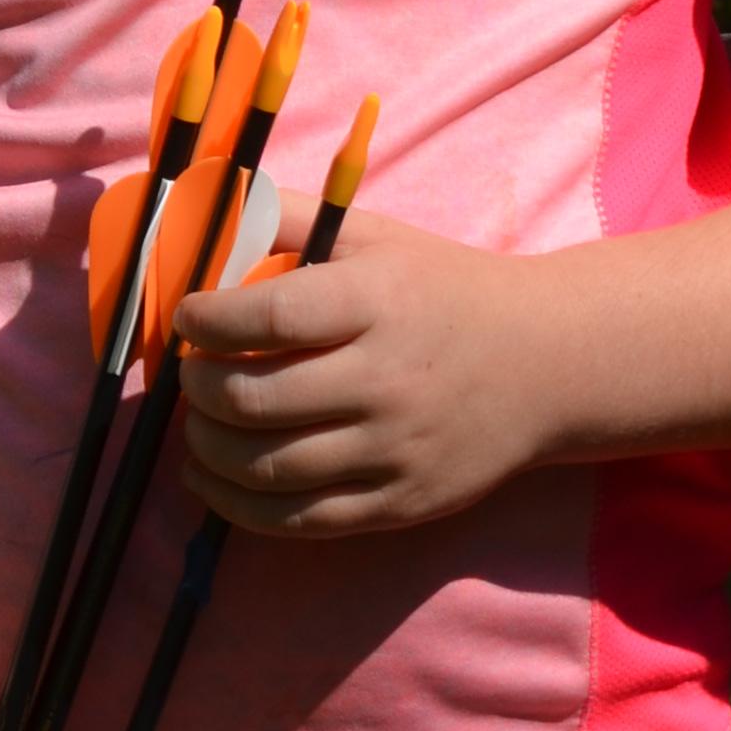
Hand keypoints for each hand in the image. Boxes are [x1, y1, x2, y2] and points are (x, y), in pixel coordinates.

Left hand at [174, 212, 546, 534]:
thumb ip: (289, 219)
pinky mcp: (400, 505)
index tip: (185, 317)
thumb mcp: (375, 236)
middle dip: (198, 388)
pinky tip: (208, 478)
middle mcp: (387, 380)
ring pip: (268, 468)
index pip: (271, 317)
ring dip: (206, 448)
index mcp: (378, 302)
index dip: (207, 321)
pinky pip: (300, 521)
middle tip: (186, 373)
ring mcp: (395, 451)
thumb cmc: (443, 290)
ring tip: (195, 424)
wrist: (545, 364)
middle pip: (256, 400)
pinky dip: (237, 504)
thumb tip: (205, 209)